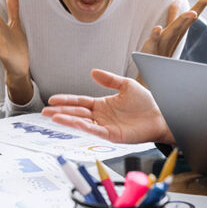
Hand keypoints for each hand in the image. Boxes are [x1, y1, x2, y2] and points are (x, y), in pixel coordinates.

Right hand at [42, 69, 173, 144]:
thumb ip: (109, 79)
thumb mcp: (125, 85)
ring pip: (81, 122)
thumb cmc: (146, 103)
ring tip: (52, 117)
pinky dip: (82, 126)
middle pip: (76, 113)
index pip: (79, 102)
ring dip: (67, 120)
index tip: (53, 99)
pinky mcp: (111, 135)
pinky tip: (72, 122)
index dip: (66, 100)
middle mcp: (101, 116)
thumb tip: (93, 72)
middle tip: (45, 111)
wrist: (161, 115)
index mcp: (102, 104)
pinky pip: (93, 130)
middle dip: (60, 112)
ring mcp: (105, 126)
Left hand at [140, 0, 206, 57]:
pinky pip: (155, 39)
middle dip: (201, 6)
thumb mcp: (170, 29)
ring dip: (183, 20)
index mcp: (181, 27)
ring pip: (175, 28)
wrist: (152, 68)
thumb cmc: (161, 48)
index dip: (206, 0)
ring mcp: (165, 40)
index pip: (196, 11)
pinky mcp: (152, 46)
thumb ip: (173, 14)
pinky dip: (156, 34)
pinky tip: (157, 28)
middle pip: (189, 17)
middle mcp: (176, 33)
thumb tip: (177, 0)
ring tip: (193, 13)